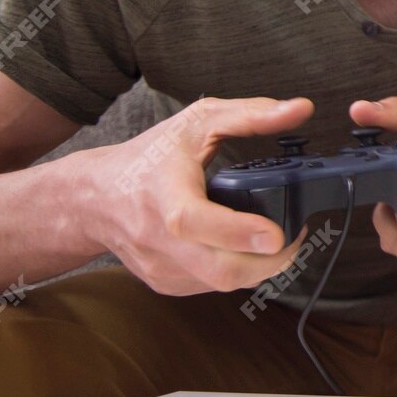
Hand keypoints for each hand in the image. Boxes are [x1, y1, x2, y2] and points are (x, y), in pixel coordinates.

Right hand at [84, 96, 315, 295]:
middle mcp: (157, 238)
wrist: (94, 198)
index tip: (275, 234)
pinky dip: (238, 271)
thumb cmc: (149, 157)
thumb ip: (251, 114)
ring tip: (277, 239)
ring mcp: (160, 267)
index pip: (194, 221)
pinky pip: (213, 288)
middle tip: (296, 234)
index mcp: (163, 193)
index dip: (237, 232)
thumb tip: (301, 109)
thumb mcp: (198, 122)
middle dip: (271, 261)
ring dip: (261, 267)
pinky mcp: (165, 284)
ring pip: (223, 284)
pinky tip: (245, 249)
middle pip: (220, 270)